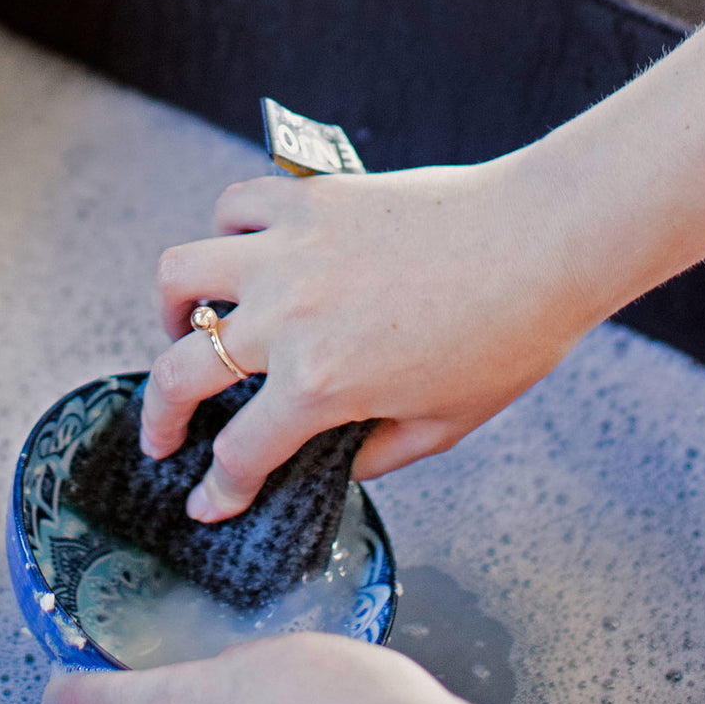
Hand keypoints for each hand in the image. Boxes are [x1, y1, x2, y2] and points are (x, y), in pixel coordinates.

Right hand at [139, 160, 603, 521]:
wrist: (546, 241)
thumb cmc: (510, 336)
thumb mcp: (444, 424)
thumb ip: (377, 453)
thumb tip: (339, 461)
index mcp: (320, 386)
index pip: (240, 454)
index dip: (217, 491)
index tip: (207, 502)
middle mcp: (287, 319)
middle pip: (181, 375)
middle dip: (159, 418)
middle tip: (162, 436)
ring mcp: (289, 253)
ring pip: (181, 277)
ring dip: (171, 312)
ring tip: (185, 328)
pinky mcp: (307, 200)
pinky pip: (234, 209)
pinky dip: (226, 235)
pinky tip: (243, 256)